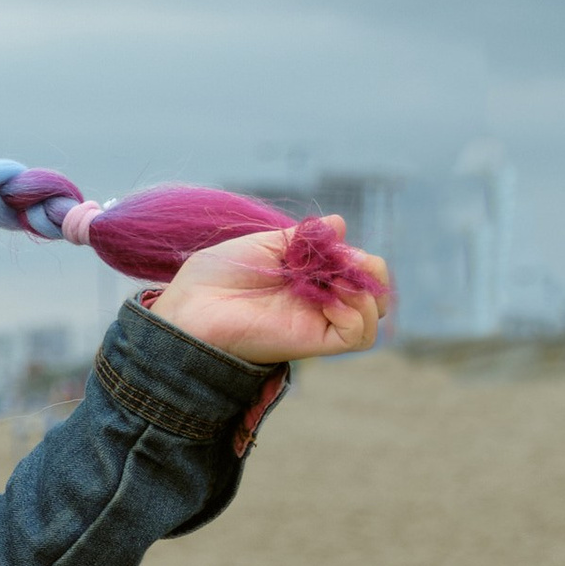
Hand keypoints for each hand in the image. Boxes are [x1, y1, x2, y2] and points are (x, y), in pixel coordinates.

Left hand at [148, 217, 386, 364]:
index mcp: (308, 278)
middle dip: (371, 270)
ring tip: (338, 279)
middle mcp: (317, 302)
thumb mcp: (266, 245)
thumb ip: (305, 238)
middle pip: (373, 294)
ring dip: (366, 292)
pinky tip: (330, 300)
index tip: (333, 242)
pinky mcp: (311, 342)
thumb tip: (340, 223)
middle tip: (344, 260)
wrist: (191, 306)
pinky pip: (357, 336)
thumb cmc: (218, 275)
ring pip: (373, 316)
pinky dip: (355, 314)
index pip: (355, 269)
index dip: (356, 254)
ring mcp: (316, 323)